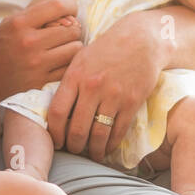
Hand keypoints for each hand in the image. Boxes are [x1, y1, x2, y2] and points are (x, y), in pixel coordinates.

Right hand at [0, 0, 81, 110]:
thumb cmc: (3, 45)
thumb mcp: (14, 20)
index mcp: (19, 23)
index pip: (58, 5)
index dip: (72, 5)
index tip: (71, 9)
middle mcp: (28, 42)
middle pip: (72, 28)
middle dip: (74, 28)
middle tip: (67, 31)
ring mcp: (36, 64)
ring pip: (75, 49)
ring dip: (73, 47)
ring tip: (64, 46)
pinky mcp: (42, 82)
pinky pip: (70, 68)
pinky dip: (69, 64)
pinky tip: (60, 61)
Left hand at [46, 11, 162, 162]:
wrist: (140, 39)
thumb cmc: (107, 49)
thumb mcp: (81, 58)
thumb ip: (68, 82)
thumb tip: (56, 111)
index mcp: (75, 75)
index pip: (57, 112)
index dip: (54, 132)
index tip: (56, 141)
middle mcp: (92, 87)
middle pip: (76, 129)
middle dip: (73, 146)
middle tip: (74, 150)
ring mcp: (113, 95)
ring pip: (98, 135)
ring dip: (93, 150)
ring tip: (92, 154)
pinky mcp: (132, 102)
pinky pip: (118, 131)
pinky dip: (111, 144)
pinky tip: (107, 148)